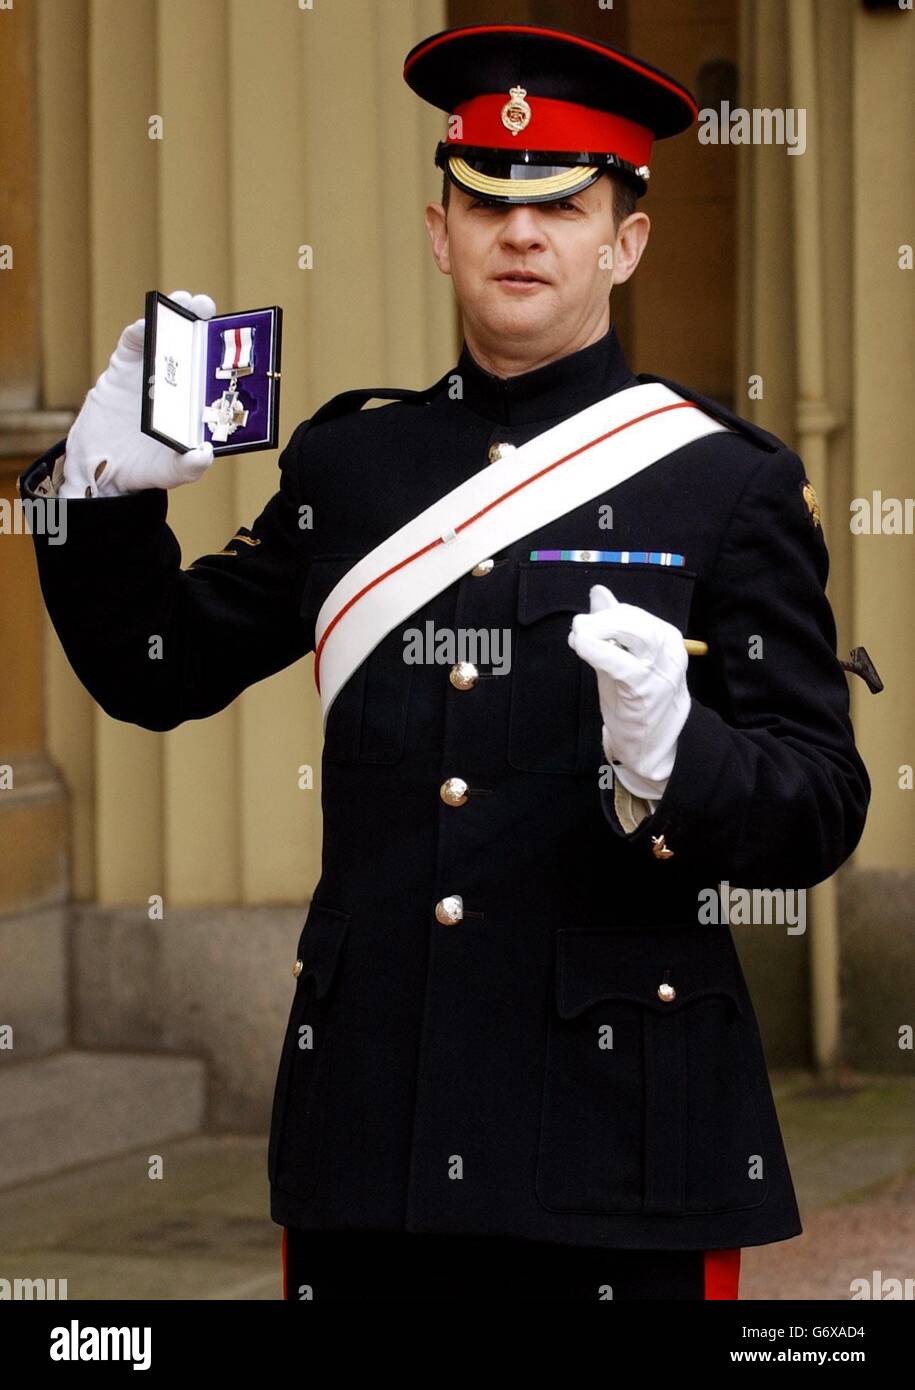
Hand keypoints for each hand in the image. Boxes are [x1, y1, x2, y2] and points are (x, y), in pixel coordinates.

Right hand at [60, 289, 217, 498]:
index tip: (235, 335)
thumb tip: (205, 454)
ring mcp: (149, 372)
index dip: (223, 351)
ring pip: (164, 336)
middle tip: (205, 306)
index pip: (214, 372)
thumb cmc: (142, 470)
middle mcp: (177, 383)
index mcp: (195, 403)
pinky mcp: (122, 369)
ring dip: (173, 316)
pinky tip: (146, 324)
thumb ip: (188, 468)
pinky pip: (132, 344)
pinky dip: (138, 331)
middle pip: (192, 345)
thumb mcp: (169, 473)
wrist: (97, 469)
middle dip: (200, 321)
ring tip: (183, 303)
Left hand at [567, 583, 690, 800]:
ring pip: (633, 634)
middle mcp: (669, 651)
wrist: (654, 746)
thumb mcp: (624, 658)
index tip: (584, 626)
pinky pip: (621, 663)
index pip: (634, 614)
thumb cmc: (637, 700)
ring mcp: (660, 671)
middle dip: (601, 619)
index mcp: (667, 639)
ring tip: (578, 637)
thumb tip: (598, 591)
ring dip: (598, 630)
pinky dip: (598, 650)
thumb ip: (612, 626)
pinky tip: (582, 647)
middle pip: (634, 619)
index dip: (604, 614)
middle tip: (579, 628)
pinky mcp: (645, 691)